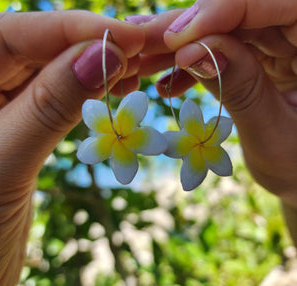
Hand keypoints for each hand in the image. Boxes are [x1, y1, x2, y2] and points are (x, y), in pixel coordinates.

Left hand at [0, 11, 143, 285]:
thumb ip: (50, 106)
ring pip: (51, 74)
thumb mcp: (5, 162)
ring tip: (134, 66)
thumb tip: (101, 57)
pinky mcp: (22, 129)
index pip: (17, 33)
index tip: (125, 36)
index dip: (74, 30)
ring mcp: (0, 108)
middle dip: (89, 46)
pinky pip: (56, 101)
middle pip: (37, 49)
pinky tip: (113, 89)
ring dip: (93, 69)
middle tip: (139, 48)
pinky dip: (87, 95)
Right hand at [128, 1, 296, 206]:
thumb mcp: (272, 135)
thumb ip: (239, 89)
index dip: (221, 12)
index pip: (273, 4)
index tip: (177, 37)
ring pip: (225, 31)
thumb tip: (192, 52)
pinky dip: (194, 67)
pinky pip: (223, 52)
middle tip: (143, 38)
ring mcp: (280, 47)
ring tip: (145, 62)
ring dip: (182, 47)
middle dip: (190, 28)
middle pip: (241, 15)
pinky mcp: (260, 60)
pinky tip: (169, 83)